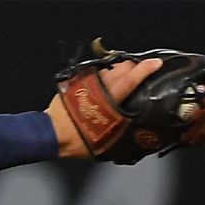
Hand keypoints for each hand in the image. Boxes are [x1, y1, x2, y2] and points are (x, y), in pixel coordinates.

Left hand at [47, 56, 162, 158]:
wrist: (49, 134)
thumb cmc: (76, 141)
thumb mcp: (106, 142)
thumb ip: (122, 131)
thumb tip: (139, 134)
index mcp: (108, 100)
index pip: (130, 78)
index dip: (145, 69)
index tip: (156, 63)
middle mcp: (97, 87)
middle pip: (121, 68)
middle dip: (133, 68)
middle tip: (140, 72)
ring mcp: (85, 83)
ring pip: (108, 70)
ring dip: (118, 72)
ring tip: (124, 77)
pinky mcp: (75, 84)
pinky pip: (94, 76)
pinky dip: (103, 77)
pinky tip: (105, 84)